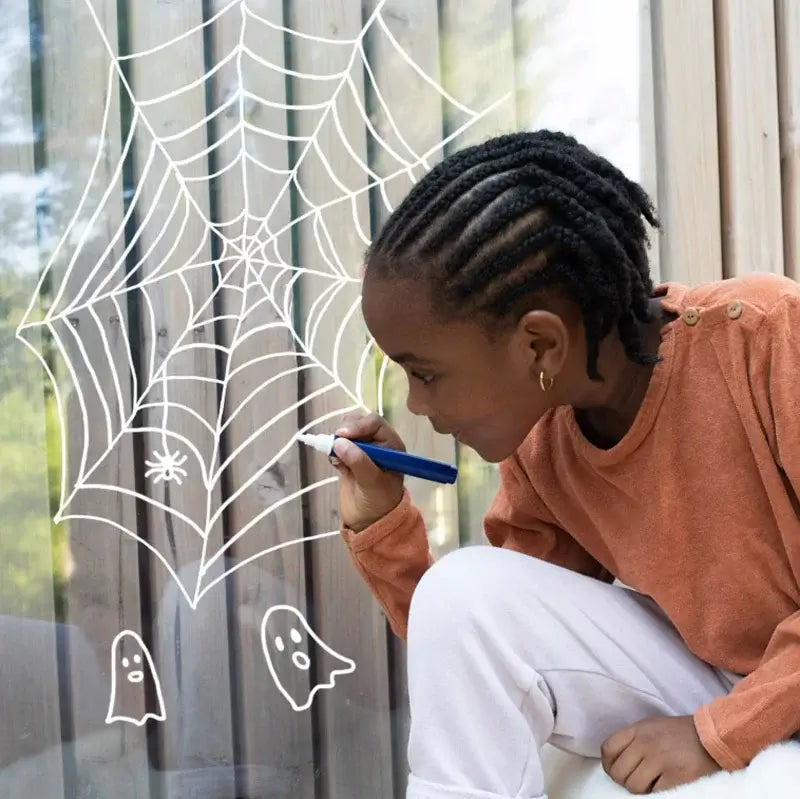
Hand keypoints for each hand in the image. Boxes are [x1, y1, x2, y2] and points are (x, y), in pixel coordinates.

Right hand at [331, 412, 404, 531]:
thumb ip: (359, 462)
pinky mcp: (348, 456)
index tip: (342, 434)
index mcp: (391, 445)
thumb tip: (340, 443)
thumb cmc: (379, 502)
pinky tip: (337, 465)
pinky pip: (336, 445)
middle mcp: (378, 443)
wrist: (369, 521)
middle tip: (334, 444)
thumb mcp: (373, 483)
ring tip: (338, 460)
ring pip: (345, 432)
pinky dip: (332, 451)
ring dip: (337, 441)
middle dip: (345, 431)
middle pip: (358, 423)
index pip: (374, 423)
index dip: (358, 425)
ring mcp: (362, 449)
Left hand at [601, 715, 720, 793]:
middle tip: (637, 780)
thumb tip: (615, 760)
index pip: (608, 749)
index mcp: (637, 730)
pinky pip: (654, 793)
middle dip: (625, 780)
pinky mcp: (676, 777)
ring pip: (633, 786)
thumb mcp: (650, 727)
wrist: (711, 736)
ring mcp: (660, 760)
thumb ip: (632, 740)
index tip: (615, 771)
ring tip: (651, 783)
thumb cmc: (679, 734)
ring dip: (640, 789)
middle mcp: (645, 743)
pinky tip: (664, 785)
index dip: (608, 765)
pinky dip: (656, 792)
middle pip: (619, 772)